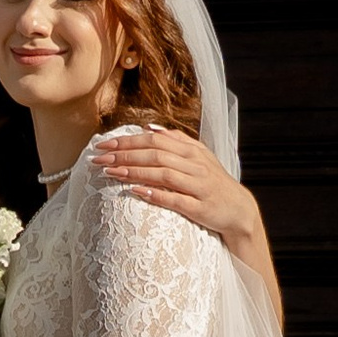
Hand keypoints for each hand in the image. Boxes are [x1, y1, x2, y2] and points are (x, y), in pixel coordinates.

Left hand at [91, 124, 247, 243]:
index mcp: (191, 151)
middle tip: (99, 158)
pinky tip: (136, 191)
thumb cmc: (213, 182)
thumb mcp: (200, 156)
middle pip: (156, 155)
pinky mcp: (200, 207)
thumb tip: (149, 126)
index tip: (103, 144)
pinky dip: (155, 194)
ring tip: (111, 172)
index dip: (127, 141)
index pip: (154, 140)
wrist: (239, 210)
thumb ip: (176, 139)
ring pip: (163, 174)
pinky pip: (175, 199)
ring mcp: (198, 186)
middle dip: (124, 155)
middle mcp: (195, 165)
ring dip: (135, 172)